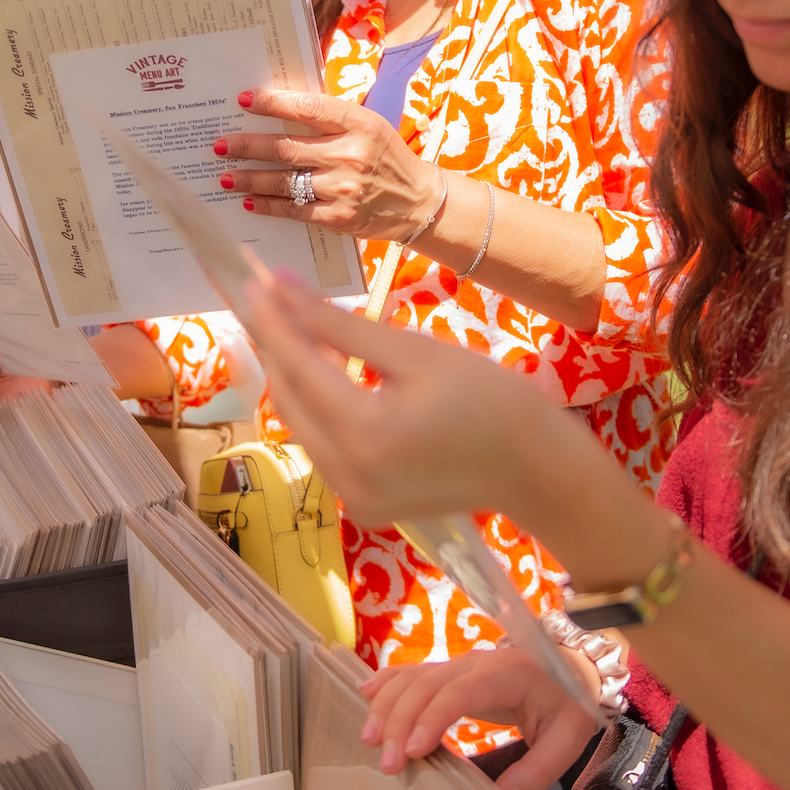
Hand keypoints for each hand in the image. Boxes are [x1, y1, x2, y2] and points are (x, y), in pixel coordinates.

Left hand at [215, 90, 442, 239]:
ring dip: (250, 179)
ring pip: (284, 181)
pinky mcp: (340, 218)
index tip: (244, 100)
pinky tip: (249, 201)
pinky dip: (268, 206)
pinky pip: (294, 211)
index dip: (272, 104)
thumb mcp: (367, 126)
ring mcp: (344, 188)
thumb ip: (330, 118)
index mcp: (358, 123)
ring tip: (225, 176)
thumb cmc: (385, 157)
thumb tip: (279, 108)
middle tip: (219, 145)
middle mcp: (351, 154)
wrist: (418, 202)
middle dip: (246, 146)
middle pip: (285, 148)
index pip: (307, 109)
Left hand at [243, 277, 609, 530]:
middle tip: (271, 302)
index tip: (254, 284)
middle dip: (278, 349)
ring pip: (301, 426)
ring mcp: (352, 496)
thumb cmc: (488, 399)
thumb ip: (341, 326)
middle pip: (290, 400)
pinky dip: (318, 411)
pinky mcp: (362, 505)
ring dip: (295, 380)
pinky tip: (327, 377)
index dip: (274, 321)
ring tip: (298, 331)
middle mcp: (347, 474)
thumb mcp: (414, 352)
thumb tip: (283, 290)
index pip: (298, 366)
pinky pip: (322, 449)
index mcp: (364, 433)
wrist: (535, 467)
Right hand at [359, 647, 600, 789]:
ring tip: (370, 740)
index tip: (415, 751)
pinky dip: (386, 682)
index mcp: (506, 673)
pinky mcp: (449, 670)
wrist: (571, 665)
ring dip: (387, 705)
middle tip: (388, 762)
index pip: (461, 691)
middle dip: (401, 721)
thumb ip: (538, 769)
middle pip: (427, 684)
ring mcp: (459, 662)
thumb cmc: (568, 701)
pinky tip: (364, 694)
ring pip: (413, 676)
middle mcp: (476, 662)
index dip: (433, 717)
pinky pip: (411, 671)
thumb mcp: (568, 737)